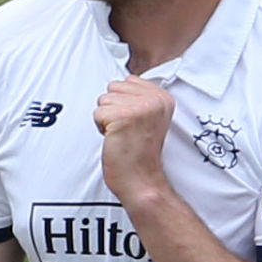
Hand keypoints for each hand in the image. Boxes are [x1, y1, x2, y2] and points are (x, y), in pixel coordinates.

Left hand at [94, 77, 174, 203]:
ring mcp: (140, 107)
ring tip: (122, 135)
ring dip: (107, 119)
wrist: (141, 181)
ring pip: (104, 99)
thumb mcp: (150, 119)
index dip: (124, 103)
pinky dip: (101, 128)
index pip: (128, 80)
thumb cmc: (140, 155)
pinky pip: (98, 113)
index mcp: (163, 98)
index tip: (135, 123)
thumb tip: (121, 83)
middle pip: (114, 87)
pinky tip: (115, 139)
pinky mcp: (123, 116)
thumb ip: (140, 98)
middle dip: (113, 109)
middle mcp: (155, 100)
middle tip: (127, 130)